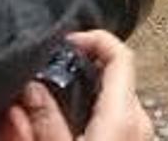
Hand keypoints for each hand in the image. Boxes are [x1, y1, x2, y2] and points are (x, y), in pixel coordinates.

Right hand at [0, 31, 152, 140]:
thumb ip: (41, 122)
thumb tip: (28, 92)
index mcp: (123, 117)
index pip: (120, 54)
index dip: (92, 37)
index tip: (67, 40)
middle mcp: (138, 123)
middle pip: (111, 77)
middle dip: (76, 73)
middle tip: (45, 81)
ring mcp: (139, 136)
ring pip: (109, 101)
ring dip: (79, 99)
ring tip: (45, 111)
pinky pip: (113, 122)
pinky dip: (88, 119)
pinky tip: (62, 131)